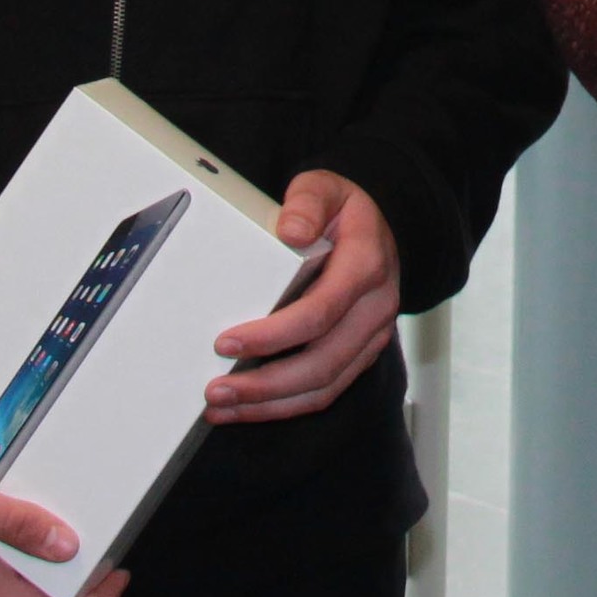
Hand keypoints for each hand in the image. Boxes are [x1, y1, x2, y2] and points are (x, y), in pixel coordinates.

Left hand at [207, 172, 400, 422]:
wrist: (380, 227)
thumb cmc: (344, 212)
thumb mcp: (324, 188)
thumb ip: (307, 202)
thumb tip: (290, 231)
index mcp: (366, 266)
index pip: (321, 312)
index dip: (273, 335)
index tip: (227, 342)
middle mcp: (376, 308)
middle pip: (323, 361)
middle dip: (266, 384)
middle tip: (216, 389)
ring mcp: (371, 336)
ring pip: (325, 386)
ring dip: (270, 404)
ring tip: (222, 406)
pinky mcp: (359, 354)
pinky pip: (326, 391)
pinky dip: (284, 406)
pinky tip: (247, 407)